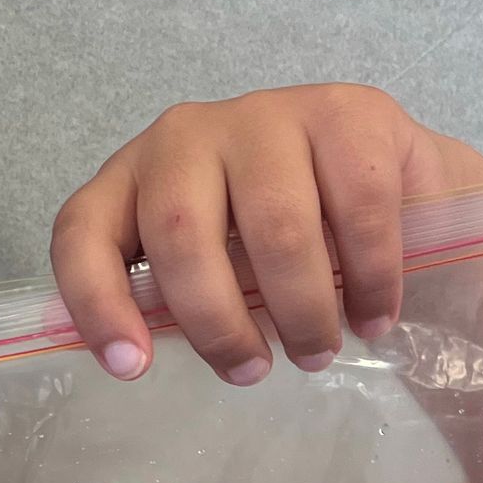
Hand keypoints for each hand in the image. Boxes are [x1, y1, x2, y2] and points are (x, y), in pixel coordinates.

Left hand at [48, 83, 466, 384]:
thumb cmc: (286, 248)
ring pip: (273, 225)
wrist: (396, 192)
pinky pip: (358, 207)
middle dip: (217, 322)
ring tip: (317, 352)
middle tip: (252, 370)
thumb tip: (132, 359)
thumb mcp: (216, 277)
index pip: (86, 230)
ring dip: (300, 309)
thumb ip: (174, 305)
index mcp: (135, 178)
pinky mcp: (350, 113)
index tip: (131, 367)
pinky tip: (374, 316)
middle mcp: (189, 134)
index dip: (97, 301)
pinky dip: (370, 277)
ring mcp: (269, 114)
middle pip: (181, 234)